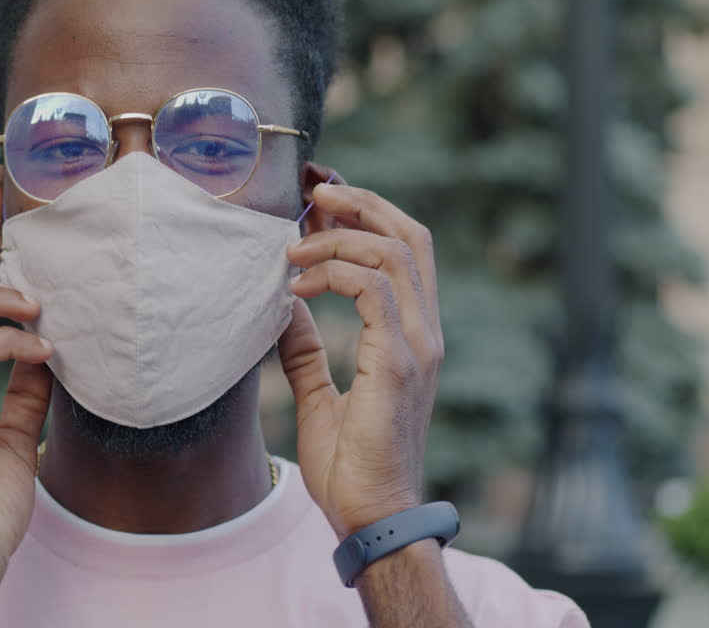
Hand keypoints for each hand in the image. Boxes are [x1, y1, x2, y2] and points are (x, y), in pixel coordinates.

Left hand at [280, 181, 443, 538]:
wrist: (370, 519)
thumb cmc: (350, 467)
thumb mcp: (318, 396)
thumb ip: (307, 350)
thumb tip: (284, 310)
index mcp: (412, 337)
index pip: (405, 250)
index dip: (367, 214)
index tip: (319, 199)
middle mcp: (424, 333)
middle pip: (409, 236)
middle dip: (362, 202)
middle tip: (314, 190)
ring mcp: (417, 346)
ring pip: (393, 253)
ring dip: (338, 235)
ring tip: (292, 245)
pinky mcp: (398, 363)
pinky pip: (371, 290)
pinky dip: (332, 272)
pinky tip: (296, 285)